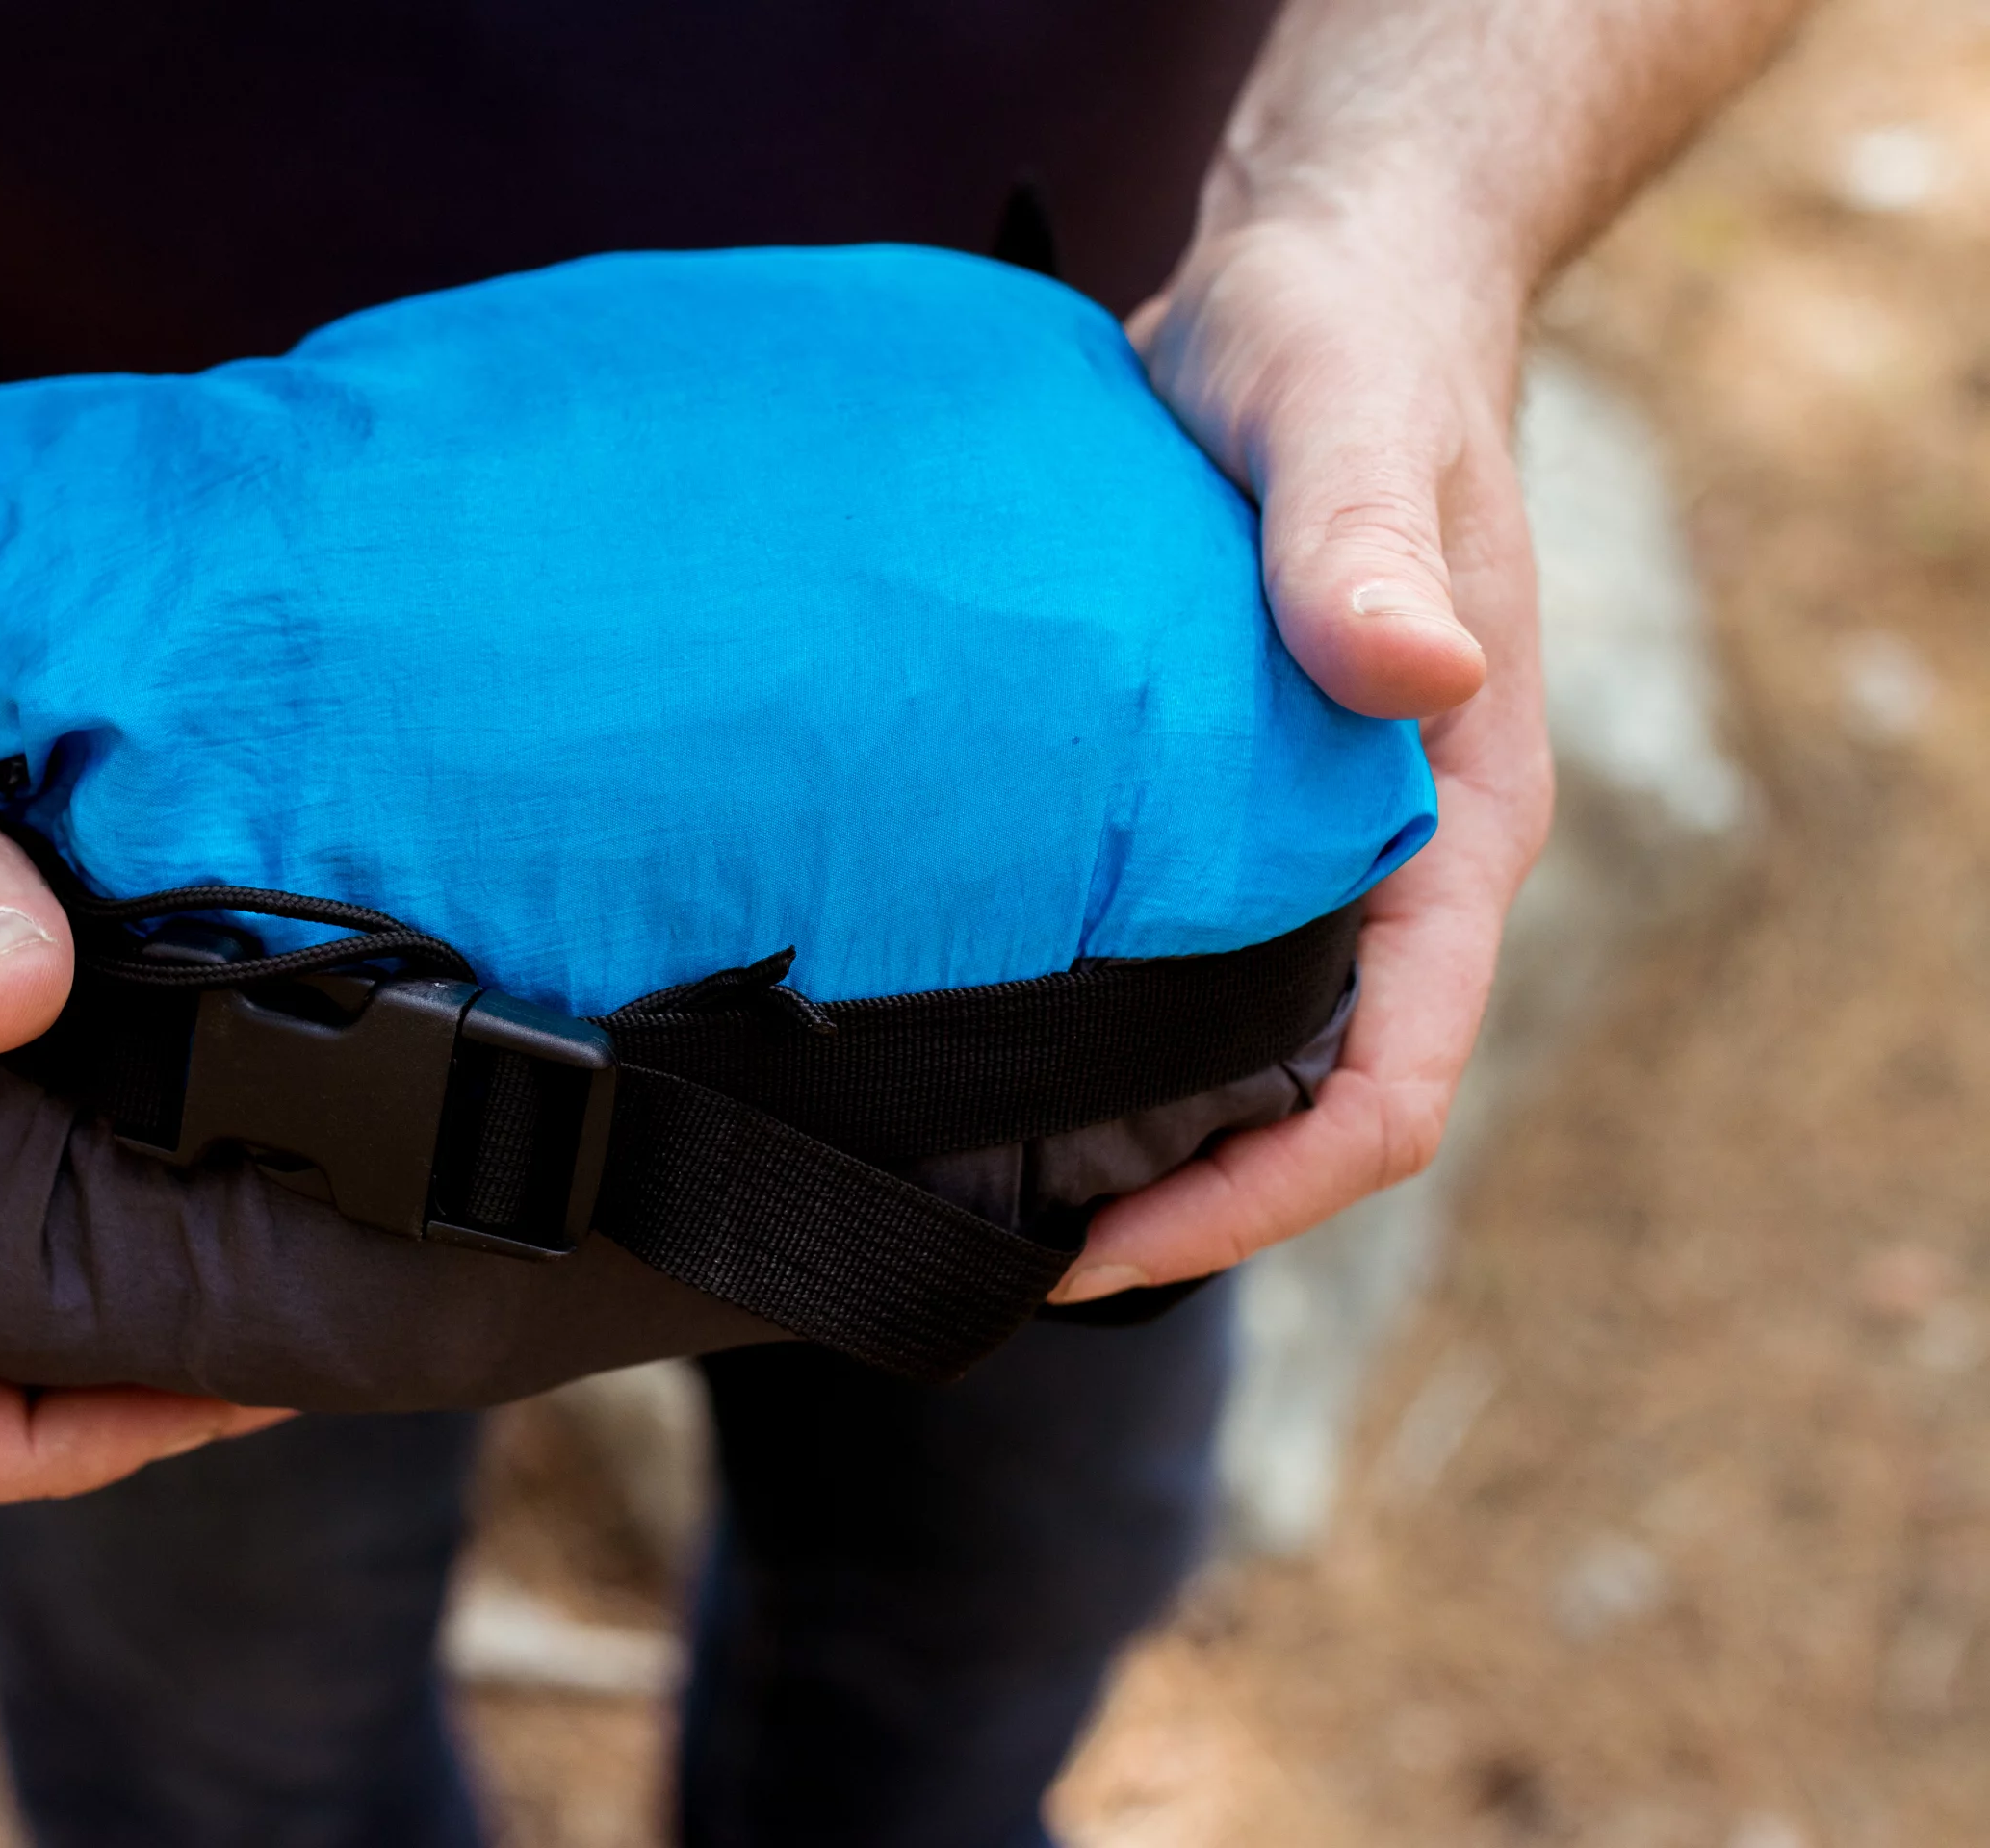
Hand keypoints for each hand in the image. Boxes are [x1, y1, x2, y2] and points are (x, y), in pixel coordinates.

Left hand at [1054, 218, 1556, 1302]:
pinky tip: (954, 1026)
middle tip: (987, 1243)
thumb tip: (1414, 674)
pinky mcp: (1224, 799)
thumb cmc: (1342, 345)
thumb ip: (1363, 547)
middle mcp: (1394, 859)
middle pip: (1300, 1106)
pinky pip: (1170, 955)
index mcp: (1459, 822)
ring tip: (955, 1173)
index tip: (1100, 1253)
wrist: (1311, 284)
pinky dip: (1085, 1020)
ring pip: (1228, 1046)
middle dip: (1172, 1201)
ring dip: (1119, 1129)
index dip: (1257, 1201)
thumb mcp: (1343, 424)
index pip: (1386, 1087)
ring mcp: (1310, 839)